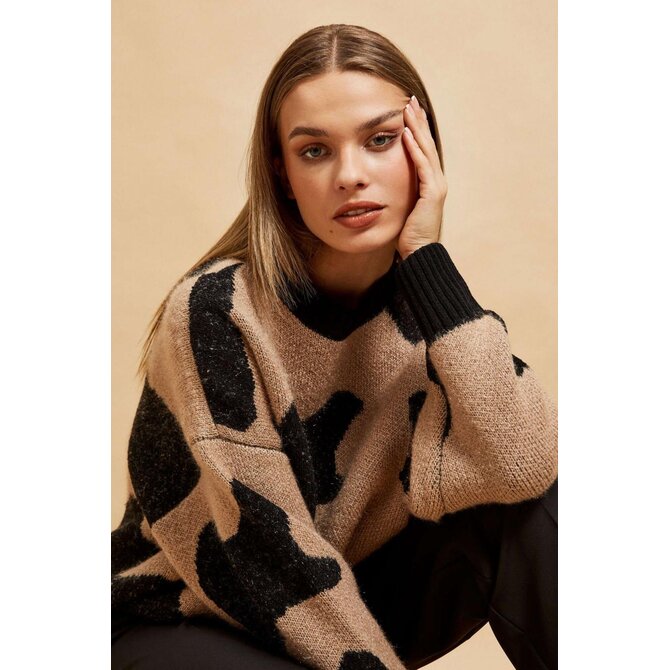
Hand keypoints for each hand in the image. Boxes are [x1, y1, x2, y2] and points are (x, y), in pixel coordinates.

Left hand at [397, 95, 448, 259]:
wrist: (418, 254)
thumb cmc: (406, 235)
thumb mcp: (400, 208)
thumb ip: (395, 193)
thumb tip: (378, 185)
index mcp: (429, 183)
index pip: (422, 150)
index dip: (416, 129)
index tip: (406, 111)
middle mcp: (436, 181)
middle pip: (426, 144)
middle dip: (418, 121)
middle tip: (409, 100)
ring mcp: (436, 187)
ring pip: (426, 150)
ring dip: (416, 128)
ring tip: (408, 109)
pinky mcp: (431, 194)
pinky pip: (422, 167)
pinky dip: (415, 149)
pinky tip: (407, 135)